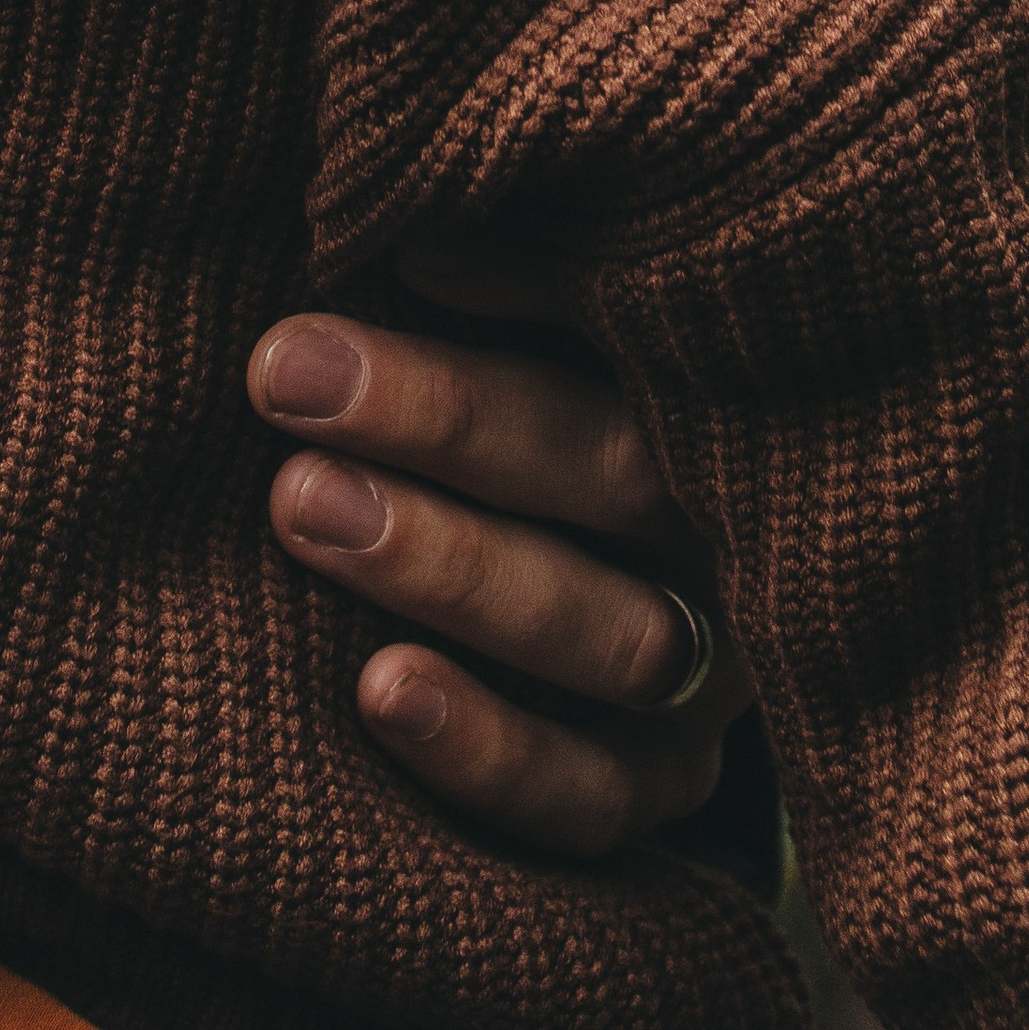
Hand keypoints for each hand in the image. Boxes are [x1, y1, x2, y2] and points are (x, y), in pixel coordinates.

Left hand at [246, 234, 754, 857]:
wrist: (627, 576)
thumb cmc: (559, 397)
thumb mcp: (563, 326)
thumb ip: (518, 274)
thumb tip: (413, 230)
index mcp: (728, 395)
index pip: (652, 333)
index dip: (528, 283)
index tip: (394, 250)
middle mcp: (741, 532)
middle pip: (624, 475)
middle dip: (449, 422)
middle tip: (287, 375)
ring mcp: (718, 671)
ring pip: (616, 635)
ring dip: (453, 570)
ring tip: (301, 505)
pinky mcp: (668, 782)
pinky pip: (592, 799)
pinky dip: (489, 752)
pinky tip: (378, 691)